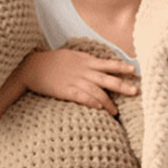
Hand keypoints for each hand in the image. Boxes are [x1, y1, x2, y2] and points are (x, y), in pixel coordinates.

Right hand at [20, 49, 137, 115]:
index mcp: (86, 61)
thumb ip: (86, 61)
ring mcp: (75, 81)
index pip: (108, 64)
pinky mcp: (66, 91)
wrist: (32, 67)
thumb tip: (100, 63)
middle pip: (107, 79)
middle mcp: (84, 71)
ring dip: (108, 102)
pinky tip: (100, 109)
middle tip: (135, 91)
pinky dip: (92, 103)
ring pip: (97, 92)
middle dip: (122, 85)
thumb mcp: (72, 56)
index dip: (121, 67)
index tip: (134, 70)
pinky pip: (82, 98)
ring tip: (115, 111)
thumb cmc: (52, 61)